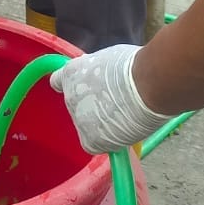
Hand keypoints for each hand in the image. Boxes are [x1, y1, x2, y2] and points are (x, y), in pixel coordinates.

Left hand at [49, 44, 174, 153]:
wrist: (145, 86)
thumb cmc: (135, 67)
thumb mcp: (108, 61)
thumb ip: (98, 72)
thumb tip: (104, 79)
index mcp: (71, 72)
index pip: (58, 81)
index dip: (73, 86)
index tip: (84, 89)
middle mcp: (70, 96)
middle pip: (78, 106)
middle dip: (94, 106)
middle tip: (117, 104)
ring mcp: (78, 118)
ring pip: (88, 126)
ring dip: (102, 124)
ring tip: (125, 118)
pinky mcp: (90, 139)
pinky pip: (95, 144)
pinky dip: (107, 141)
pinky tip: (122, 133)